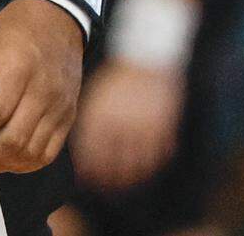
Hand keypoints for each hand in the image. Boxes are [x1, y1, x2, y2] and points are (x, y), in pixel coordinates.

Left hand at [0, 0, 83, 173]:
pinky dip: (25, 165)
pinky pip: (48, 153)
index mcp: (18, 68)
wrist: (56, 20)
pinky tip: (4, 161)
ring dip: (2, 164)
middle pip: (14, 138)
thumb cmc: (12, 30)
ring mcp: (59, 107)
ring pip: (32, 151)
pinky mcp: (67, 117)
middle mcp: (43, 91)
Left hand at [70, 57, 183, 191]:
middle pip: (114, 164)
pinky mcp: (164, 129)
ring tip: (124, 183)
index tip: (86, 178)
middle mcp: (122, 125)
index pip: (91, 153)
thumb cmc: (116, 78)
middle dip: (107, 179)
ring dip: (130, 178)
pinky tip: (145, 168)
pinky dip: (152, 166)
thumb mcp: (95, 95)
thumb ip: (89, 121)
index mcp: (101, 115)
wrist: (145, 56)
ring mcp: (144, 128)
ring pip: (137, 166)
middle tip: (104, 187)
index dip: (89, 169)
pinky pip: (158, 157)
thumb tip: (79, 147)